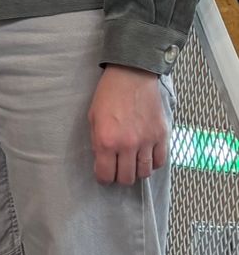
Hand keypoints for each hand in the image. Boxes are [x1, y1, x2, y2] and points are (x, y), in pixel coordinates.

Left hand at [88, 64, 168, 184]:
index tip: (103, 176)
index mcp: (106, 140)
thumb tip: (102, 159)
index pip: (106, 174)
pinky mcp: (161, 137)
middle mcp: (127, 145)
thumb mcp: (93, 117)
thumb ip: (97, 141)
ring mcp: (146, 142)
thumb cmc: (108, 94)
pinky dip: (152, 164)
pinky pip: (159, 162)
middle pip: (126, 178)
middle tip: (117, 169)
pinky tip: (146, 157)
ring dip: (136, 172)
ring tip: (131, 164)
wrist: (131, 76)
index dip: (103, 178)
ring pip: (144, 173)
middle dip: (119, 177)